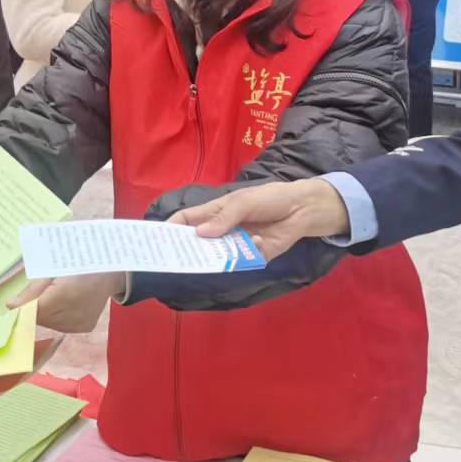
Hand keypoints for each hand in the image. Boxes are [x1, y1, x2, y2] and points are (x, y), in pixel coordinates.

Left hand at [6, 272, 123, 334]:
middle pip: (40, 318)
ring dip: (45, 313)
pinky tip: (64, 304)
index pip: (33, 310)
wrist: (111, 272)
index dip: (21, 309)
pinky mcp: (84, 328)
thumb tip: (10, 307)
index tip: (11, 306)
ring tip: (54, 295)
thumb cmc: (80, 264)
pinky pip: (62, 326)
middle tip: (40, 292)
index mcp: (64, 295)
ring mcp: (79, 324)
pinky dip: (57, 317)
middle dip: (33, 308)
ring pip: (49, 324)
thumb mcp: (53, 270)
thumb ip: (32, 291)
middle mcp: (73, 314)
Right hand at [167, 177, 349, 261]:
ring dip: (216, 257)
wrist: (302, 209)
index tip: (158, 241)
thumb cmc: (269, 198)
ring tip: (212, 259)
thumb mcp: (244, 201)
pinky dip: (246, 256)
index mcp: (215, 212)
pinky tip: (258, 241)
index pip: (187, 220)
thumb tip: (200, 234)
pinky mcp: (253, 257)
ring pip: (218, 256)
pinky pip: (241, 262)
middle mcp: (222, 230)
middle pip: (199, 243)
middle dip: (188, 250)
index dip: (172, 229)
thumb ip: (223, 217)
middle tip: (176, 261)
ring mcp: (236, 244)